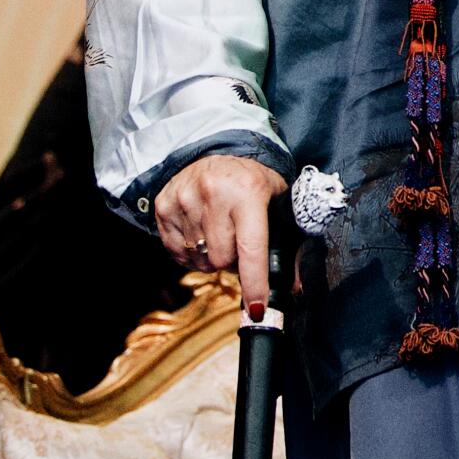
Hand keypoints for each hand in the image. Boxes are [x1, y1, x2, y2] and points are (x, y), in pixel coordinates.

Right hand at [153, 155, 287, 317]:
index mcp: (249, 192)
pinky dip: (190, 252)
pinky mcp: (163, 206)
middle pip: (222, 260)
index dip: (254, 281)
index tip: (256, 308)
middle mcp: (215, 194)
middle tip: (237, 239)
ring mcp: (185, 199)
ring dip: (210, 255)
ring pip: (199, 260)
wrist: (216, 150)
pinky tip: (200, 230)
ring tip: (219, 230)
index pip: (251, 247)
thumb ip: (288, 243)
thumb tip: (295, 289)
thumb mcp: (277, 199)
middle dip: (232, 260)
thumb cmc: (252, 180)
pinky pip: (176, 253)